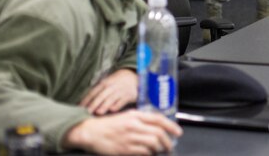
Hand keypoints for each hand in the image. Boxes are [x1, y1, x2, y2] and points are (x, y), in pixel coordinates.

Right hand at [62, 110, 181, 154]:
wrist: (90, 132)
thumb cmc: (109, 124)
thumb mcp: (126, 116)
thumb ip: (142, 119)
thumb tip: (158, 125)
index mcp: (135, 116)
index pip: (159, 120)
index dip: (172, 126)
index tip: (178, 133)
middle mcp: (133, 126)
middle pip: (158, 134)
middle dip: (167, 141)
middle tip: (169, 146)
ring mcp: (129, 138)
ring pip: (152, 144)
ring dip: (158, 148)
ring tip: (158, 150)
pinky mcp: (124, 150)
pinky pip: (143, 153)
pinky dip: (148, 154)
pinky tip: (148, 153)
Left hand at [80, 69, 137, 114]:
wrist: (133, 77)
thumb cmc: (116, 82)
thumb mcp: (107, 83)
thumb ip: (98, 92)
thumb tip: (86, 104)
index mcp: (104, 83)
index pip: (93, 92)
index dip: (86, 100)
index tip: (79, 108)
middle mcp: (111, 87)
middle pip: (100, 96)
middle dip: (93, 105)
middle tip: (87, 113)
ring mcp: (120, 91)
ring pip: (110, 99)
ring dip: (104, 106)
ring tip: (98, 112)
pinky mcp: (128, 95)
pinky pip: (121, 102)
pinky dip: (116, 106)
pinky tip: (112, 111)